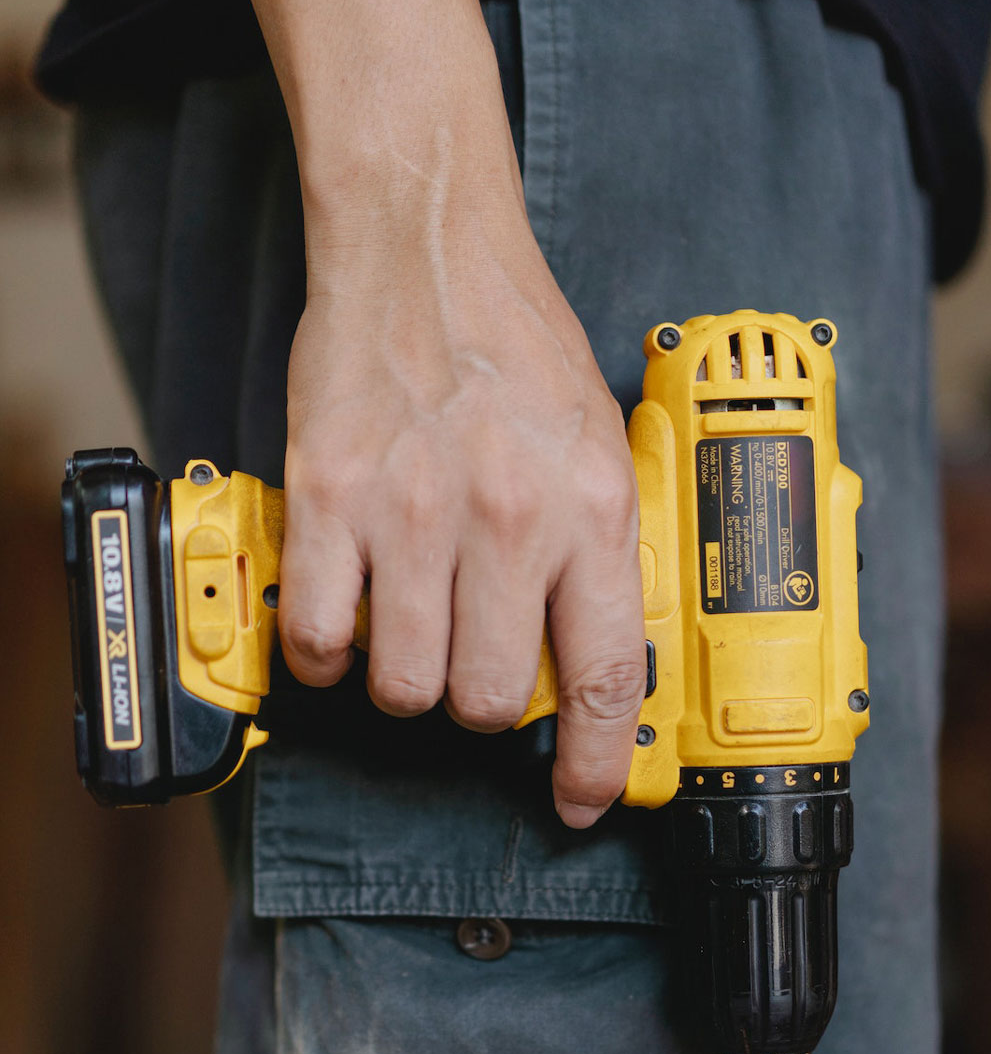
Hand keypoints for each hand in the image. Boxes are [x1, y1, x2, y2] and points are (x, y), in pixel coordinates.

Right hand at [279, 151, 646, 828]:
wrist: (423, 253)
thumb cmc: (512, 343)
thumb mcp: (597, 442)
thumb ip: (595, 548)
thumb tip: (590, 650)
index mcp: (588, 510)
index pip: (605, 677)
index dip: (597, 763)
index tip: (583, 799)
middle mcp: (507, 519)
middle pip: (491, 700)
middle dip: (482, 703)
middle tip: (472, 659)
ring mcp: (413, 514)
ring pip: (404, 685)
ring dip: (406, 677)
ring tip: (410, 624)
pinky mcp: (332, 501)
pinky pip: (323, 639)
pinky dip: (330, 650)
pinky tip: (348, 611)